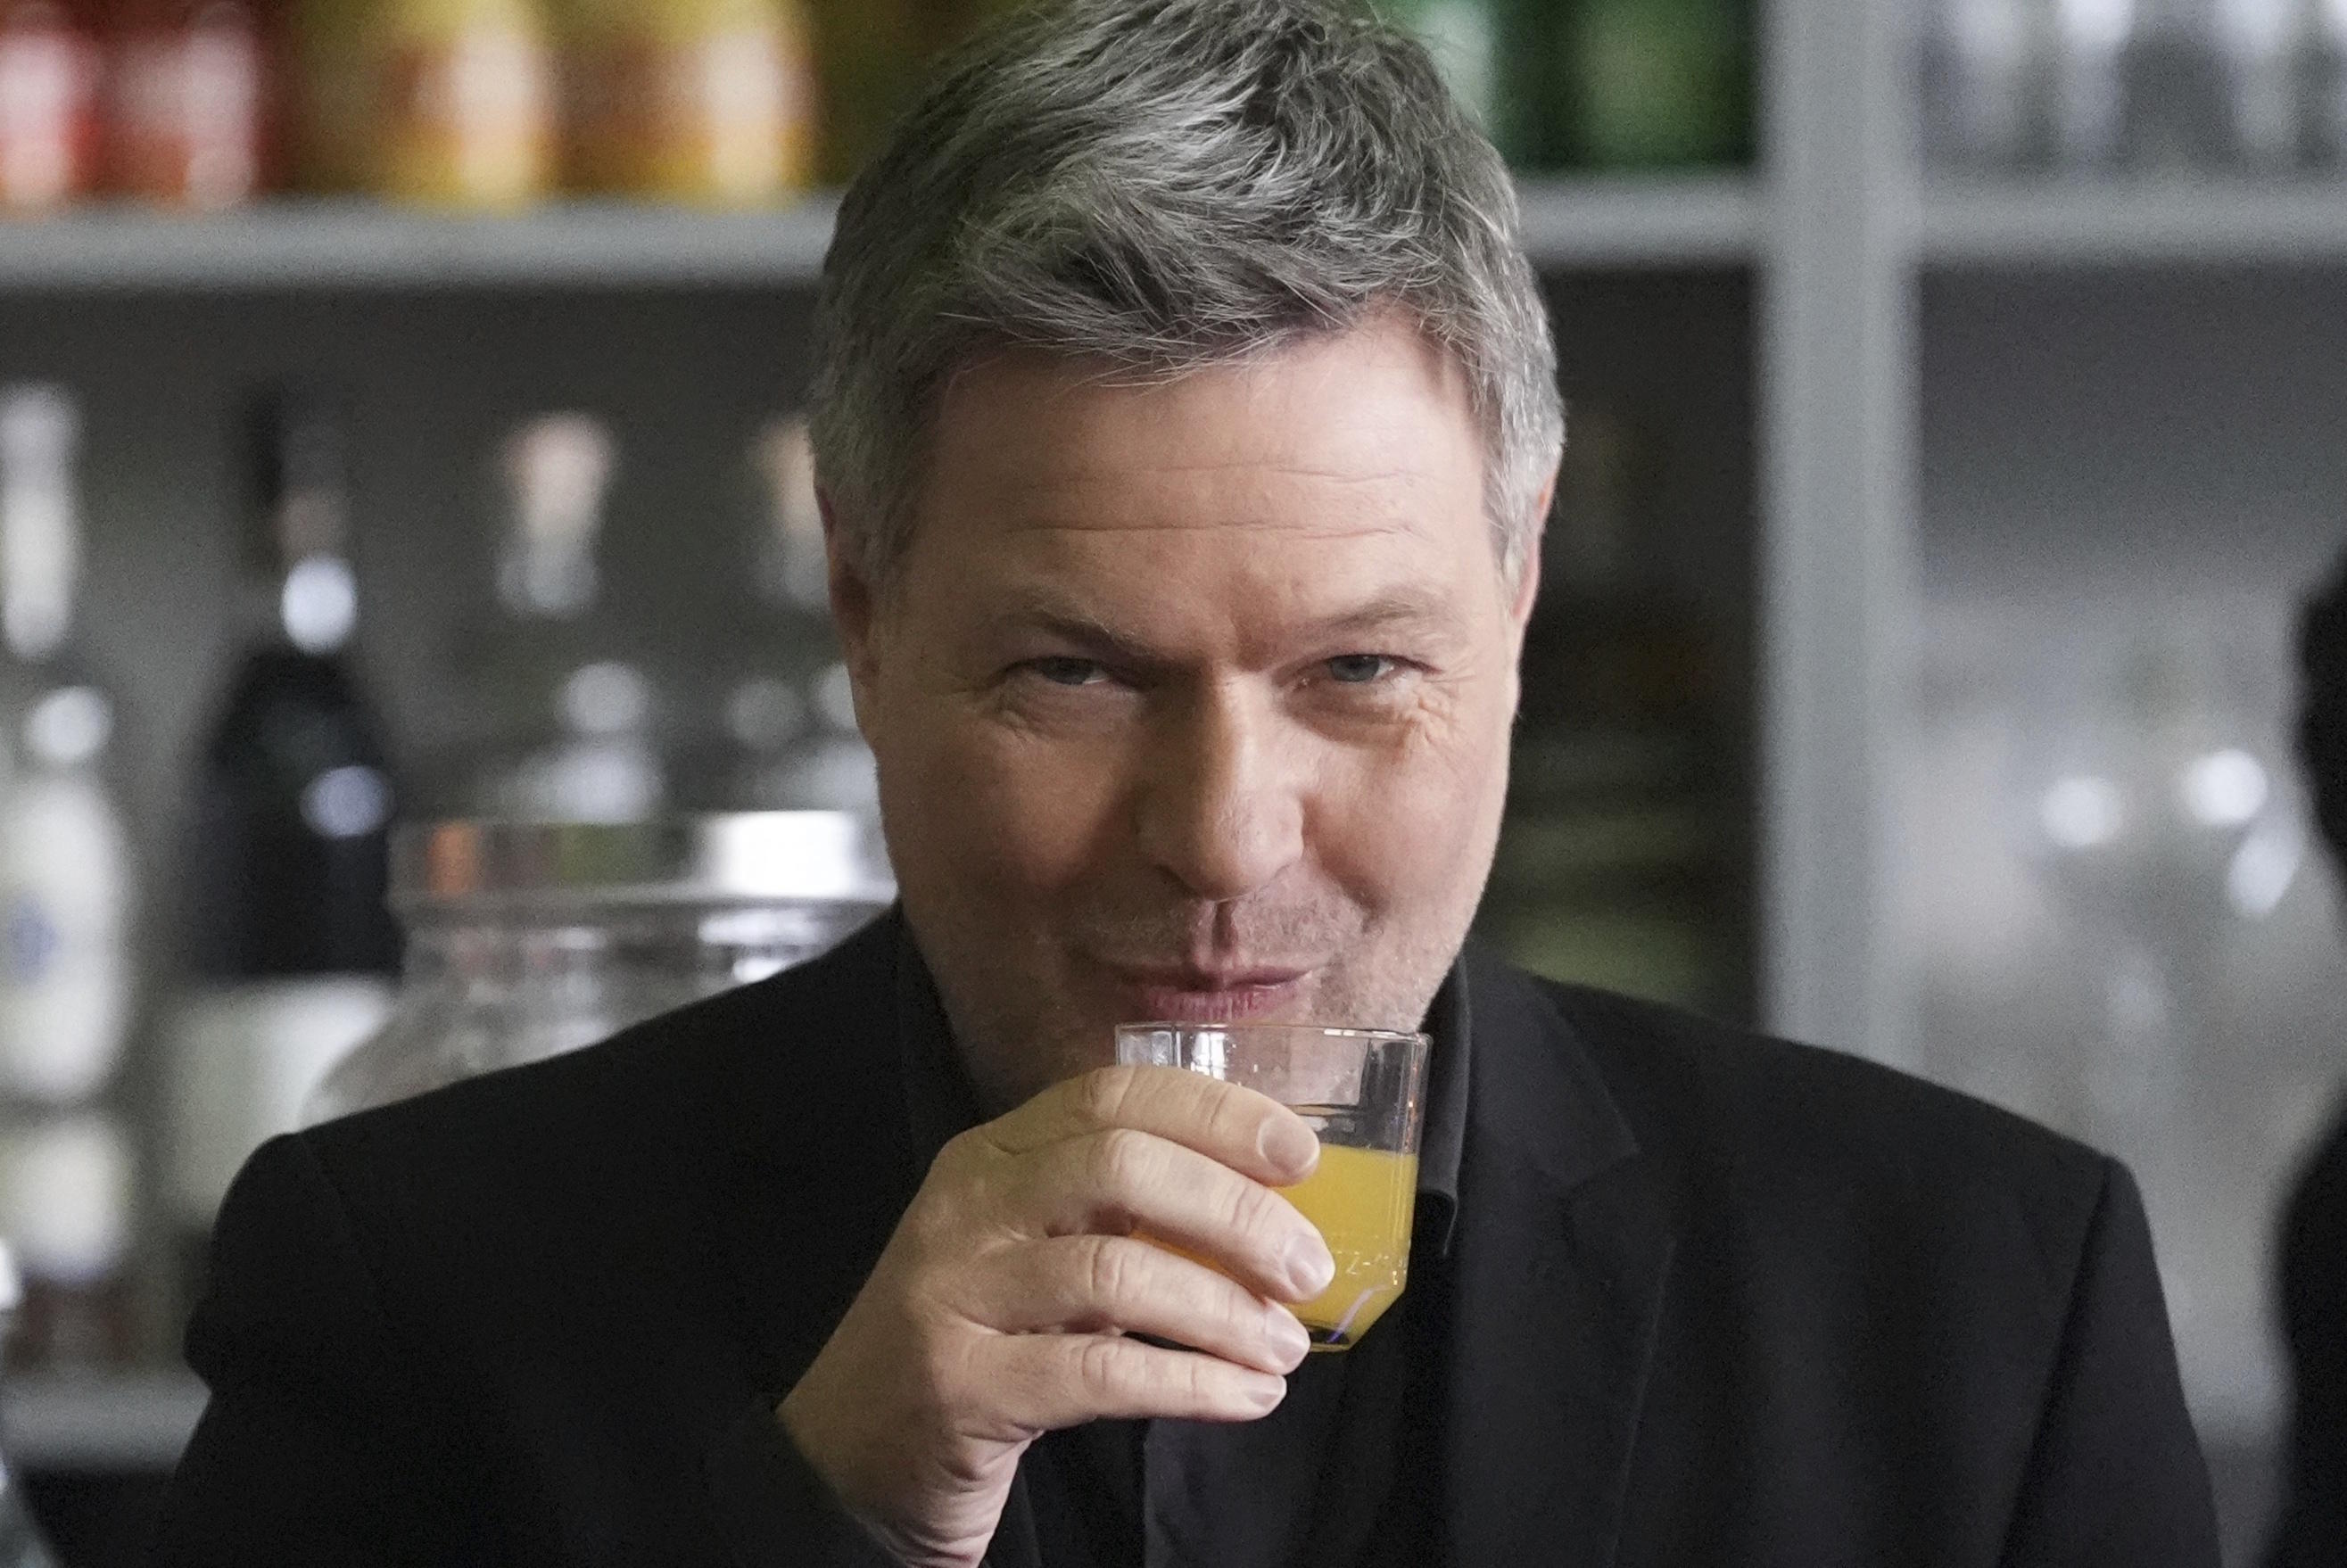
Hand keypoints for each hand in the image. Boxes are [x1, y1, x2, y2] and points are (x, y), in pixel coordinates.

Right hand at [777, 1063, 1334, 1567]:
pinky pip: (1099, 1375)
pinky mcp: (961, 1387)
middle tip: (1305, 1265)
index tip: (1298, 1154)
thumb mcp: (1034, 1254)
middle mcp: (968, 1209)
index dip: (1215, 1114)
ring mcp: (955, 1294)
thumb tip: (1271, 1208)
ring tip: (1284, 1348)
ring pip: (1114, 1273)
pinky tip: (1246, 1397)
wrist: (852, 1455)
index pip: (1112, 1096)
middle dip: (1232, 1211)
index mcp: (994, 1157)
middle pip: (1118, 1167)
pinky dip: (1191, 1383)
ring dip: (1223, 1310)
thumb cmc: (976, 1342)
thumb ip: (1117, 1216)